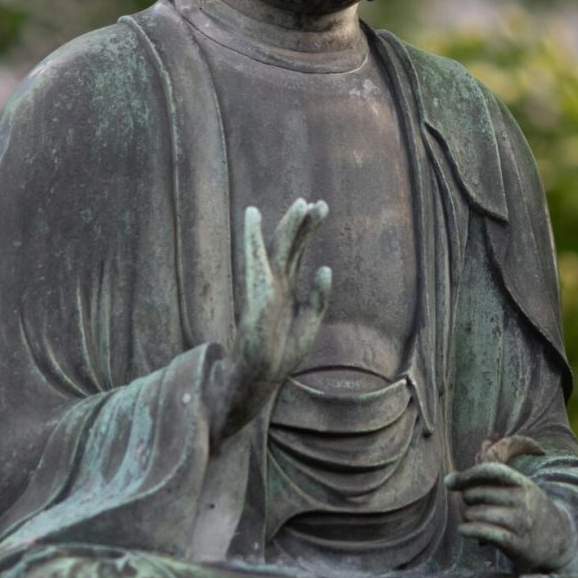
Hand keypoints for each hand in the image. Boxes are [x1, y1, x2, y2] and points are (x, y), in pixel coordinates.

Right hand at [208, 198, 330, 442]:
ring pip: (278, 247)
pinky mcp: (255, 289)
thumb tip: (325, 267)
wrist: (263, 373)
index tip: (320, 207)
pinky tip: (251, 216)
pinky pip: (254, 257)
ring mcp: (264, 283)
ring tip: (303, 204)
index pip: (297, 250)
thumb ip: (319, 295)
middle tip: (320, 203)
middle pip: (290, 244)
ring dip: (289, 225)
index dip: (308, 229)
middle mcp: (275, 280)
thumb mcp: (311, 320)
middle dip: (304, 223)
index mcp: (287, 286)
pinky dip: (252, 236)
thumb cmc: (284, 351)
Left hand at [445, 462, 577, 572]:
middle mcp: (522, 500)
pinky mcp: (516, 543)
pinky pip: (484, 532)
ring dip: (467, 516)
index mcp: (522, 482)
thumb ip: (490, 480)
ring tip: (469, 518)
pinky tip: (464, 530)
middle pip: (479, 493)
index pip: (490, 470)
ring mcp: (520, 522)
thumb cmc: (528, 509)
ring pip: (478, 514)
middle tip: (469, 504)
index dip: (467, 475)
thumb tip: (450, 480)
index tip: (451, 482)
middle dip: (467, 498)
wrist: (559, 539)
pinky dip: (469, 530)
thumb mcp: (519, 488)